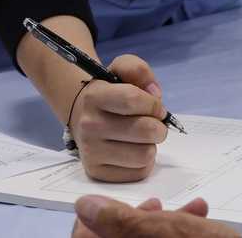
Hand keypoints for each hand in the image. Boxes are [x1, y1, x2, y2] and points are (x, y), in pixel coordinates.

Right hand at [68, 55, 169, 182]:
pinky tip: (134, 150)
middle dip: (159, 126)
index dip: (153, 104)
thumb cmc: (109, 93)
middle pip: (145, 130)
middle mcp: (89, 126)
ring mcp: (91, 152)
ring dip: (151, 145)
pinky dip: (144, 162)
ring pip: (145, 154)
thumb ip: (138, 70)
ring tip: (142, 138)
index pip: (133, 99)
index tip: (156, 107)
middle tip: (153, 124)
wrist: (82, 116)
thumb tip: (154, 93)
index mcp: (94, 97)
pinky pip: (138, 172)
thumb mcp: (120, 70)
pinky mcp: (97, 172)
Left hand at [71, 195, 237, 237]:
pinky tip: (199, 222)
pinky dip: (178, 237)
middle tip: (156, 206)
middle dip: (139, 219)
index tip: (111, 205)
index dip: (95, 220)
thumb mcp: (163, 230)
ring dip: (165, 225)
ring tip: (191, 211)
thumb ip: (120, 219)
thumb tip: (87, 207)